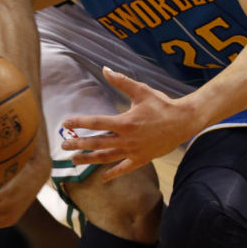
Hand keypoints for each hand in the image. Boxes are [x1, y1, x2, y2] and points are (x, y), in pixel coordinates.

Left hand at [61, 68, 195, 180]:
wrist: (183, 121)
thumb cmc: (162, 104)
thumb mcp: (141, 91)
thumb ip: (121, 81)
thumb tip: (105, 69)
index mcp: (124, 122)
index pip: (96, 123)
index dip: (79, 122)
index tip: (65, 123)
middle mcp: (126, 139)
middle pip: (97, 143)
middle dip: (78, 144)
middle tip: (64, 145)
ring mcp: (133, 151)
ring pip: (106, 158)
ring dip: (89, 159)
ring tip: (74, 160)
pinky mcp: (141, 159)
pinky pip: (124, 168)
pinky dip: (112, 173)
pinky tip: (101, 178)